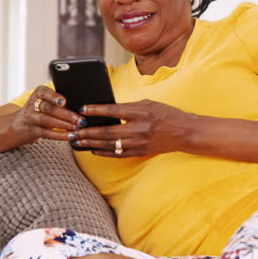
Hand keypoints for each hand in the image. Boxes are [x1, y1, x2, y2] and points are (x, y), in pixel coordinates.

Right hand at [10, 86, 86, 143]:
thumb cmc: (37, 113)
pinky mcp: (31, 131)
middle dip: (66, 114)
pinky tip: (70, 136)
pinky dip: (60, 135)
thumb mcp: (42, 103)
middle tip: (81, 119)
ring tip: (77, 128)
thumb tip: (79, 105)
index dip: (53, 96)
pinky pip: (47, 133)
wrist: (16, 127)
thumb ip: (56, 102)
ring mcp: (30, 119)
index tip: (64, 101)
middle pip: (48, 108)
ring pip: (47, 121)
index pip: (43, 91)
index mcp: (36, 95)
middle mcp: (31, 105)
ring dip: (64, 125)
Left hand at [72, 100, 190, 156]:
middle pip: (107, 131)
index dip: (96, 110)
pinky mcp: (140, 152)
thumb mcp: (147, 103)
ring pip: (109, 144)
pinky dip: (103, 152)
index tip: (83, 109)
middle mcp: (138, 129)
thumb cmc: (165, 114)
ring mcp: (139, 142)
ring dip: (91, 143)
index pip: (113, 110)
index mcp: (140, 112)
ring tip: (77, 141)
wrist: (184, 132)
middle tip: (73, 131)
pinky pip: (117, 154)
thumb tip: (105, 110)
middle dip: (87, 132)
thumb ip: (127, 107)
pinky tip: (92, 150)